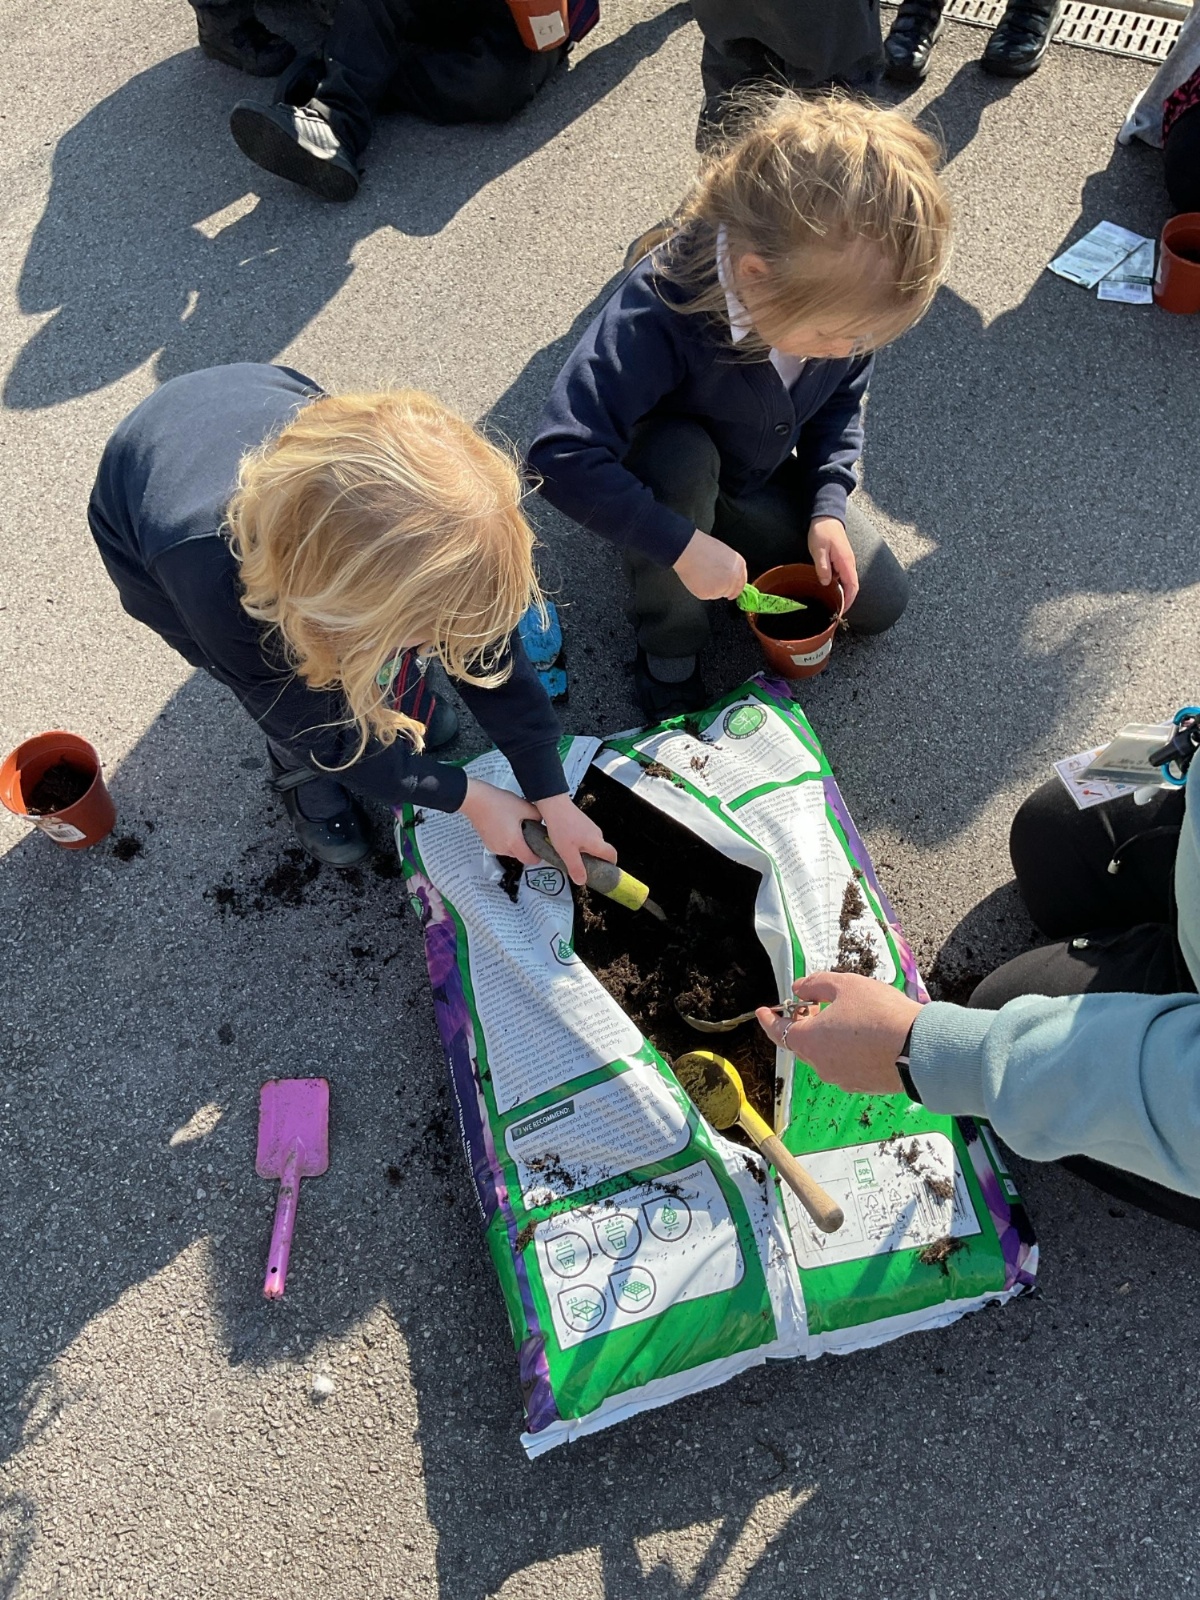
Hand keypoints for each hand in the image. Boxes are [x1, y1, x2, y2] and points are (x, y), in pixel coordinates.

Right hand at [460, 778, 540, 864]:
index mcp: (513, 843)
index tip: (541, 848)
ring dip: (515, 842)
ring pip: (510, 850)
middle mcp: (502, 848)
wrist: (476, 799)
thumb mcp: (525, 807)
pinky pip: (501, 844)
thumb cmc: (497, 803)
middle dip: (526, 846)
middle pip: (520, 855)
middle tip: (528, 831)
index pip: (530, 860)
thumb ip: (538, 817)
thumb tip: (541, 823)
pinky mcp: (487, 842)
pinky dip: (505, 838)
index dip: (538, 856)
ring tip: (515, 825)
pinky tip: (505, 824)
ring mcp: (493, 846)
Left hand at [537, 792, 617, 885]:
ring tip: (571, 855)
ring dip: (585, 851)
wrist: (554, 805)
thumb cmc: (561, 827)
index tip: (605, 872)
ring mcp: (590, 826)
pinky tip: (567, 844)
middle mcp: (596, 833)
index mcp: (596, 842)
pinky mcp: (582, 822)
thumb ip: (576, 868)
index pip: (612, 855)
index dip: (611, 865)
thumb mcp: (566, 852)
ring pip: (592, 843)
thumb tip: (582, 881)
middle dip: (594, 860)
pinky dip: (579, 843)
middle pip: (601, 850)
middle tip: (583, 867)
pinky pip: (585, 836)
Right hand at [673, 530, 747, 601]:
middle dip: (722, 589)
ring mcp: (722, 587)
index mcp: (739, 565)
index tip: (733, 593)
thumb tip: (727, 576)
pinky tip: (697, 579)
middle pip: (730, 591)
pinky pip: (706, 596)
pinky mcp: (709, 593)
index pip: (742, 583)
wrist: (689, 550)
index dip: (736, 588)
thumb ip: (730, 567)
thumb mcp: (723, 554)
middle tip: (711, 582)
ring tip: (702, 575)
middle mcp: (733, 577)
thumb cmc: (702, 548)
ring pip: (717, 594)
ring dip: (711, 589)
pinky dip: (701, 590)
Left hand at [756, 972, 922, 1095]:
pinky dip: (844, 1048)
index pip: (779, 1031)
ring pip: (824, 1054)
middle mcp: (820, 1065)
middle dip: (802, 1022)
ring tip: (843, 1014)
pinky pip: (844, 1064)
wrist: (920, 1048)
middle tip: (812, 1003)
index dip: (769, 1019)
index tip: (763, 1011)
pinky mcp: (863, 1085)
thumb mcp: (844, 985)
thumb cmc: (880, 1013)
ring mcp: (842, 1079)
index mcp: (809, 1041)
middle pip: (802, 1042)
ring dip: (825, 1035)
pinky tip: (862, 1033)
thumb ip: (815, 984)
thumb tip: (799, 989)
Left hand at [807, 518, 858, 612]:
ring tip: (832, 604)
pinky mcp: (842, 560)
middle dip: (847, 600)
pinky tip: (829, 590)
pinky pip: (843, 576)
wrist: (826, 517)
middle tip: (835, 611)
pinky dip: (839, 586)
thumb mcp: (819, 550)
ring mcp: (847, 562)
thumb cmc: (822, 532)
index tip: (841, 611)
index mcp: (846, 563)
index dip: (849, 601)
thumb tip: (826, 583)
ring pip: (848, 582)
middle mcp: (850, 564)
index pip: (853, 587)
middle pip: (853, 587)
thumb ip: (823, 567)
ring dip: (843, 594)